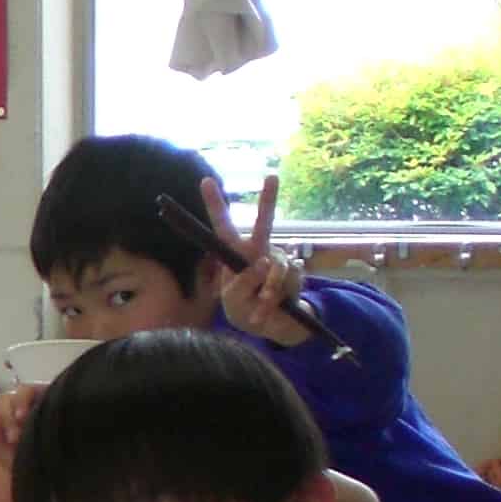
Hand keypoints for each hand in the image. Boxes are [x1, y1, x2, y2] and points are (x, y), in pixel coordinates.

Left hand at [0, 366, 38, 469]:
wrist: (73, 458)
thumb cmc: (41, 464)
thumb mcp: (7, 457)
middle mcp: (6, 418)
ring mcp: (21, 405)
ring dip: (5, 417)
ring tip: (17, 435)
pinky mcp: (41, 393)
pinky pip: (21, 391)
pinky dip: (20, 404)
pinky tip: (25, 417)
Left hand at [202, 174, 311, 345]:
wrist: (270, 325)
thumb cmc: (243, 307)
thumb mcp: (232, 299)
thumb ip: (242, 282)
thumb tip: (264, 263)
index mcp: (234, 253)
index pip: (222, 225)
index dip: (215, 204)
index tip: (206, 180)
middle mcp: (258, 250)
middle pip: (263, 222)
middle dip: (268, 199)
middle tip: (271, 176)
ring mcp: (278, 259)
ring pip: (275, 267)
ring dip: (268, 291)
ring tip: (260, 307)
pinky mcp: (294, 270)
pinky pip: (288, 280)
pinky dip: (276, 298)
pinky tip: (272, 307)